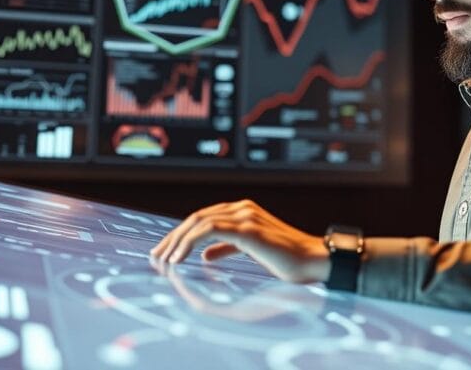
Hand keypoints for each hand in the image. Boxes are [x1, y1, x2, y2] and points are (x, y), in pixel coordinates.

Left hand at [150, 199, 330, 283]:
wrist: (314, 260)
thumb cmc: (288, 259)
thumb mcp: (251, 252)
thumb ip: (228, 248)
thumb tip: (205, 254)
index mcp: (243, 211)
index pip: (203, 218)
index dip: (181, 234)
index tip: (165, 252)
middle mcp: (242, 208)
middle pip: (196, 218)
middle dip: (172, 237)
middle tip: (156, 256)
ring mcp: (245, 216)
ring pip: (199, 222)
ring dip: (176, 241)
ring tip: (164, 261)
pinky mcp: (248, 228)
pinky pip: (209, 230)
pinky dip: (189, 243)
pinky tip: (180, 258)